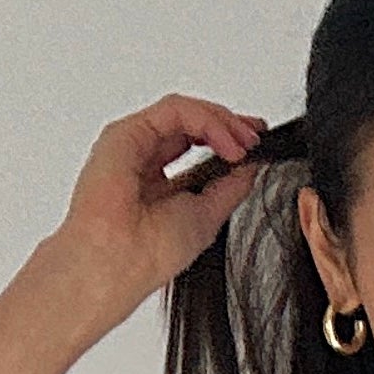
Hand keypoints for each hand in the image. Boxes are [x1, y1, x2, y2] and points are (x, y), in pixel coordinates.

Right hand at [50, 95, 267, 314]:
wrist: (118, 263)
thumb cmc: (149, 253)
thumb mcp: (208, 216)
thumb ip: (230, 187)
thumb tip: (250, 163)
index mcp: (159, 181)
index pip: (196, 142)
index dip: (227, 137)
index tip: (255, 143)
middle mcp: (145, 158)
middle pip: (191, 122)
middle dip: (229, 124)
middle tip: (255, 138)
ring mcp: (134, 143)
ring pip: (185, 112)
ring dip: (222, 121)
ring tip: (245, 143)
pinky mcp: (127, 132)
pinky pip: (175, 111)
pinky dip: (207, 121)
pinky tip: (226, 143)